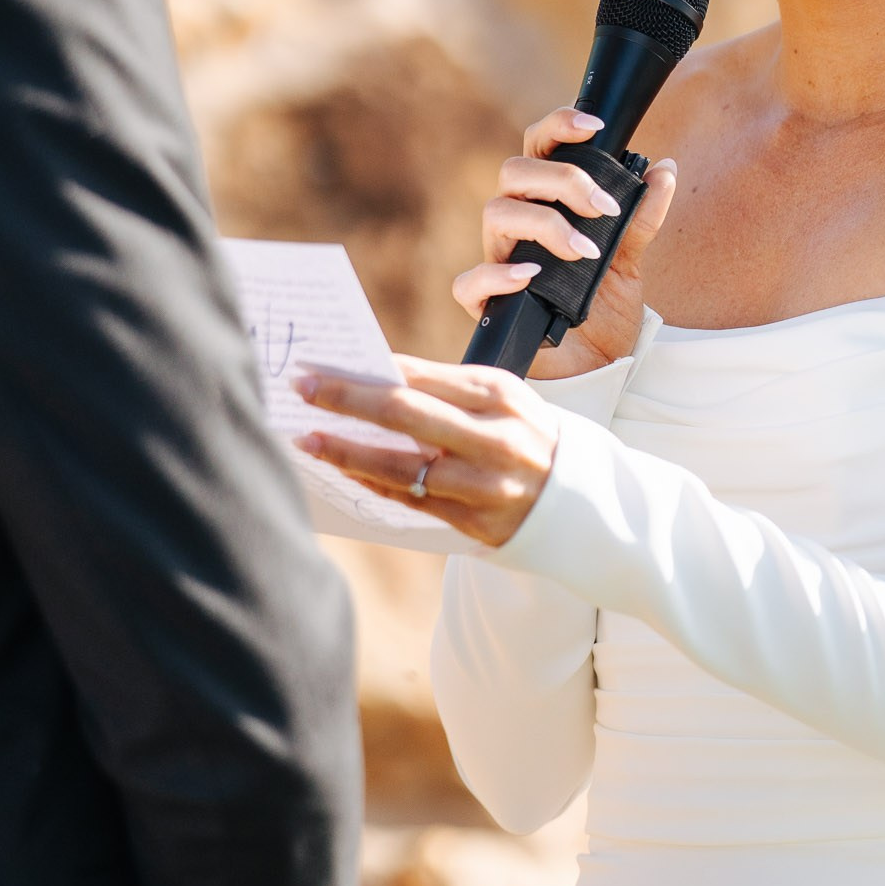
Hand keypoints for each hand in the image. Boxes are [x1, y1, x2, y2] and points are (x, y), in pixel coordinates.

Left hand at [292, 355, 560, 549]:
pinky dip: (373, 484)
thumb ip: (445, 390)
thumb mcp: (500, 399)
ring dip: (346, 452)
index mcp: (498, 395)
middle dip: (345, 399)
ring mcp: (486, 486)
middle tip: (300, 387)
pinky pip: (413, 501)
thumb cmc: (525, 435)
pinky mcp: (478, 523)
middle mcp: (494, 439)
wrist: (583, 499)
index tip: (321, 361)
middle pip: (404, 414)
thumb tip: (371, 378)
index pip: (419, 376)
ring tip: (307, 440)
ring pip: (401, 468)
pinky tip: (343, 470)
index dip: (366, 368)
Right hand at [455, 106, 676, 377]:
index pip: (537, 148)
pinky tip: (532, 277)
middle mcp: (516, 226)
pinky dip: (499, 274)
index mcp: (545, 204)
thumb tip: (665, 170)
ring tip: (585, 251)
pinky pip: (471, 281)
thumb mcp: (630, 261)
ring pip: (496, 213)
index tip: (594, 127)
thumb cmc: (602, 311)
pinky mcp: (486, 305)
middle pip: (514, 172)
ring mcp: (498, 261)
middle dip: (562, 179)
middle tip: (602, 208)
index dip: (557, 126)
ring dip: (545, 223)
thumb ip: (641, 218)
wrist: (597, 370)